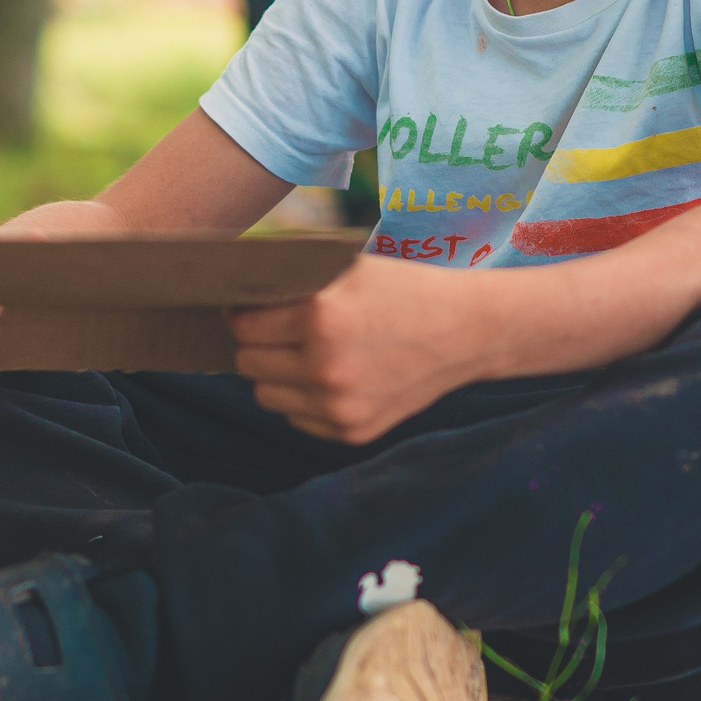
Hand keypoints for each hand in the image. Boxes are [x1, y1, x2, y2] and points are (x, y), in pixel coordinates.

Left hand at [230, 256, 493, 442]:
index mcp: (321, 319)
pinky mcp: (351, 431)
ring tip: (305, 355)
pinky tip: (334, 377)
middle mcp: (325, 368)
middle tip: (278, 331)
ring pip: (266, 396)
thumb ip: (292, 280)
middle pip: (248, 363)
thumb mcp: (347, 268)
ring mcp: (338, 406)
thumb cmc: (404, 290)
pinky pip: (298, 418)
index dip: (244, 313)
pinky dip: (305, 399)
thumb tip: (234, 294)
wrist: (466, 333)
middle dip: (257, 345)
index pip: (244, 325)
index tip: (252, 308)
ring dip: (276, 375)